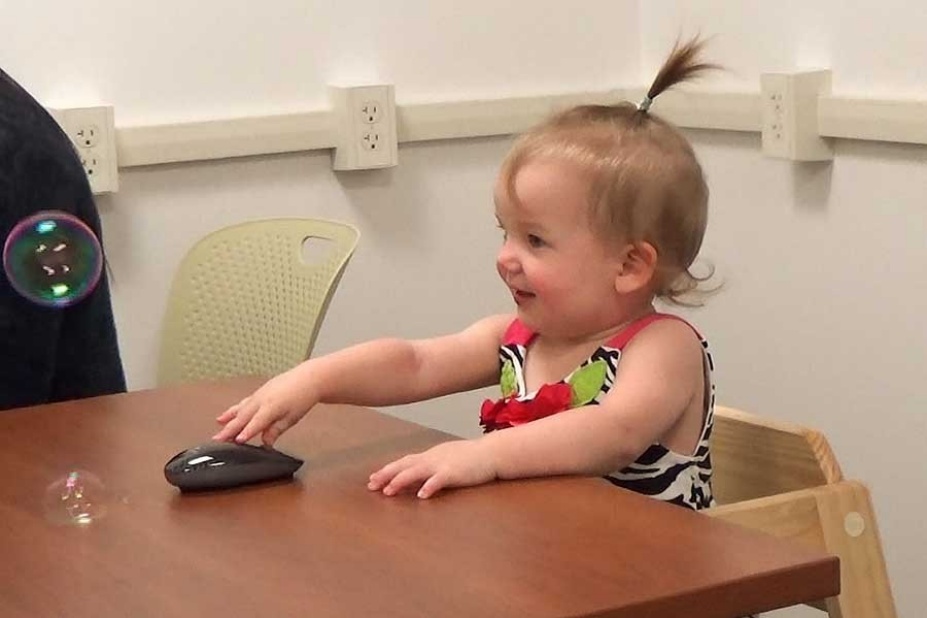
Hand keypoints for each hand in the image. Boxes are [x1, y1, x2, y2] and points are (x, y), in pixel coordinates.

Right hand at [213, 369, 317, 445]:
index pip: (256, 423)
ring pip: (240, 409)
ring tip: (218, 427)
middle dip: (229, 429)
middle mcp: (262, 400)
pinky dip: (233, 410)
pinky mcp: (258, 392)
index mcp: (271, 407)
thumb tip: (266, 442)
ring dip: (228, 419)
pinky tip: (226, 415)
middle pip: (243, 417)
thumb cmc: (302, 397)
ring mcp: (258, 395)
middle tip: (218, 439)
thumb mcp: (292, 418)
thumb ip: (276, 430)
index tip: (237, 441)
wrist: (308, 378)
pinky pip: (243, 403)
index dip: (246, 433)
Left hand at [367, 439, 497, 498]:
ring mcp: (443, 464)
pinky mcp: (455, 472)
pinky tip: (421, 496)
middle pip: (405, 465)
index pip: (405, 462)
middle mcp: (433, 458)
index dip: (389, 469)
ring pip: (417, 471)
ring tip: (388, 491)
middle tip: (371, 485)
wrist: (493, 452)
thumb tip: (418, 480)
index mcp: (431, 455)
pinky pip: (439, 480)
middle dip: (386, 475)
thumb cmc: (473, 458)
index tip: (373, 478)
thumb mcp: (448, 459)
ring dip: (401, 481)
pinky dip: (429, 487)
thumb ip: (433, 468)